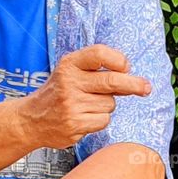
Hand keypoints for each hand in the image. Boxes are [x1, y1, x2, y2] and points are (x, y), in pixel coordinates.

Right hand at [18, 44, 150, 148]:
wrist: (31, 120)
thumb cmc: (58, 93)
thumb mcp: (70, 71)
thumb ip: (96, 70)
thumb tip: (131, 76)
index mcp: (69, 64)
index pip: (99, 54)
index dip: (118, 59)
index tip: (126, 67)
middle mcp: (69, 82)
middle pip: (112, 81)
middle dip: (134, 84)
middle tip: (146, 88)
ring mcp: (71, 104)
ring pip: (110, 104)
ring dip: (106, 106)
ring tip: (87, 105)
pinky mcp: (75, 124)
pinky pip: (104, 120)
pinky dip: (99, 120)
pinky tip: (84, 117)